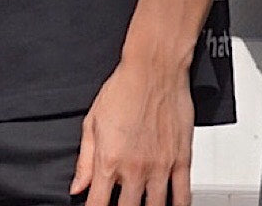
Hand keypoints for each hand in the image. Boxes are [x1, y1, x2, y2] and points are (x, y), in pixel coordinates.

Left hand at [69, 53, 193, 205]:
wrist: (153, 69)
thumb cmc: (124, 88)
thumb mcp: (92, 121)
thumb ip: (85, 158)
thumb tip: (77, 185)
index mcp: (109, 159)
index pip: (98, 204)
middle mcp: (134, 168)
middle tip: (120, 201)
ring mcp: (160, 167)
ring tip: (142, 202)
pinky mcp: (182, 161)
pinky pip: (183, 197)